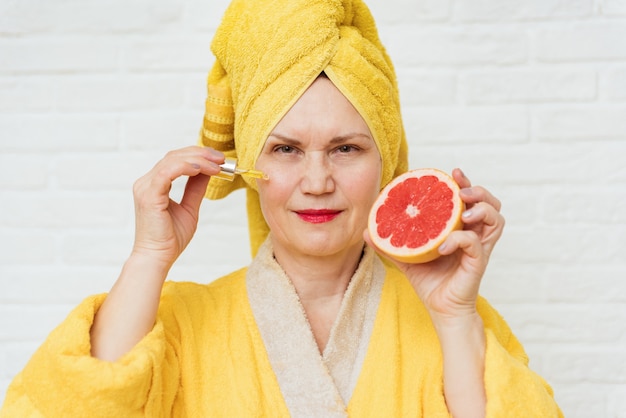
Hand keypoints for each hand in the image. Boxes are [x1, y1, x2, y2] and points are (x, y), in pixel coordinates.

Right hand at [131, 146, 223, 270]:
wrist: (158, 258)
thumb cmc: (170, 238)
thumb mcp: (189, 208)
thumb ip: (195, 188)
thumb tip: (208, 171)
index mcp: (154, 185)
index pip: (175, 160)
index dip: (197, 155)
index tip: (219, 159)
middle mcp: (147, 183)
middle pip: (174, 156)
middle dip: (200, 154)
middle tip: (221, 158)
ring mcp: (145, 187)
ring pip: (172, 160)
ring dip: (197, 159)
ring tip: (217, 165)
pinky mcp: (148, 195)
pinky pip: (167, 172)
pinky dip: (185, 167)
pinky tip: (201, 169)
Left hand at [366, 168, 504, 320]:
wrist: (440, 309)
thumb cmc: (429, 282)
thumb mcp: (406, 258)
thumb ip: (390, 243)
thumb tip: (365, 231)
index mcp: (460, 228)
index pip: (470, 200)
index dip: (466, 183)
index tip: (454, 172)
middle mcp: (474, 235)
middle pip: (490, 204)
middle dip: (479, 191)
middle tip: (461, 190)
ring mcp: (478, 248)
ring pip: (495, 220)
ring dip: (481, 209)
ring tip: (463, 211)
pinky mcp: (477, 262)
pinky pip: (475, 244)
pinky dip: (460, 239)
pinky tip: (443, 245)